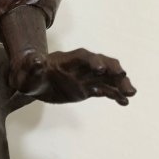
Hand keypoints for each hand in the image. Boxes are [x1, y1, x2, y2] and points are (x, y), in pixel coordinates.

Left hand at [10, 48, 135, 105]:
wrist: (30, 81)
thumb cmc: (27, 73)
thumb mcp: (27, 70)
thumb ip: (33, 66)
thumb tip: (36, 60)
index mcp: (66, 59)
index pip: (83, 56)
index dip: (93, 61)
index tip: (101, 69)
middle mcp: (80, 66)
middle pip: (101, 63)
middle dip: (113, 70)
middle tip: (123, 77)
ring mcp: (85, 77)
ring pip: (107, 78)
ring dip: (119, 83)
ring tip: (131, 93)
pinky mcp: (87, 89)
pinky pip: (104, 90)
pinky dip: (115, 95)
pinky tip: (124, 102)